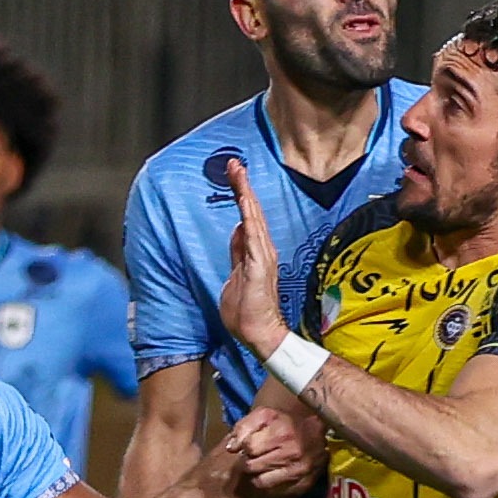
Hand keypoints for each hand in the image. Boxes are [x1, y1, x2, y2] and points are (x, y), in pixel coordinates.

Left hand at [214, 157, 287, 358]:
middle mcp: (263, 250)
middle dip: (243, 186)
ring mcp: (263, 256)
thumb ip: (237, 253)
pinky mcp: (259, 264)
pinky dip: (248, 214)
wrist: (259, 334)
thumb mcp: (236, 276)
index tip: (235, 176)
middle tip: (235, 164)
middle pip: (251, 212)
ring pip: (252, 217)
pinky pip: (252, 234)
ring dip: (245, 194)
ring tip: (238, 171)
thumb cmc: (248, 312)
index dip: (242, 196)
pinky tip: (244, 199)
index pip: (248, 218)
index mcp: (256, 252)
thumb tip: (237, 232)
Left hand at [216, 402, 322, 497]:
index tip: (247, 446)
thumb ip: (244, 427)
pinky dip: (269, 483)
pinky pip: (274, 490)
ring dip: (257, 474)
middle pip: (252, 466)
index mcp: (282, 432)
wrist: (316, 433)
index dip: (244, 447)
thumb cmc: (285, 423)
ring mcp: (299, 470)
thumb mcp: (264, 416)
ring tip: (262, 465)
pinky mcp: (303, 484)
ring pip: (261, 481)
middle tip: (254, 457)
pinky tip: (272, 473)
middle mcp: (292, 452)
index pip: (249, 447)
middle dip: (248, 461)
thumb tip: (232, 447)